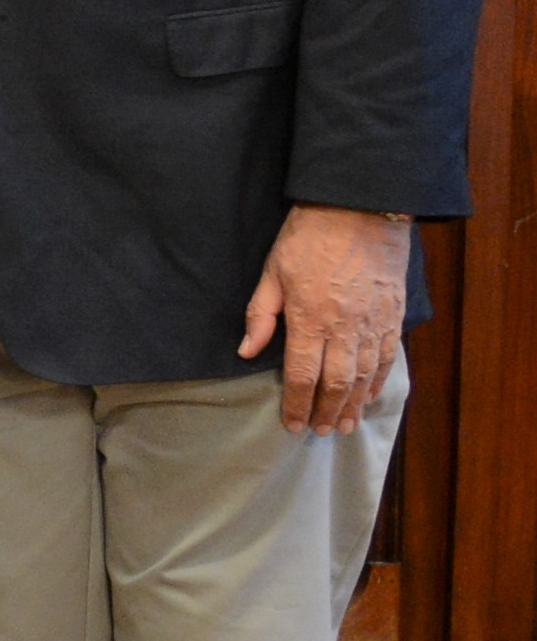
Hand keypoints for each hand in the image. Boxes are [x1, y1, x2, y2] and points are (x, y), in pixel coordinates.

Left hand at [240, 203, 411, 434]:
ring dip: (354, 403)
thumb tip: (246, 351)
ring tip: (345, 424)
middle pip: (337, 383)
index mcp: (310, 318)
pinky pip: (388, 357)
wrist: (361, 209)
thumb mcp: (272, 272)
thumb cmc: (309, 237)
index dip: (298, 404)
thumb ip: (260, 314)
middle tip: (321, 432)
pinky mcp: (394, 314)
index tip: (293, 424)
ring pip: (365, 375)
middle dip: (327, 411)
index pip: (303, 375)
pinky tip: (370, 394)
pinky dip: (379, 380)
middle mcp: (345, 327)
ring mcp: (374, 322)